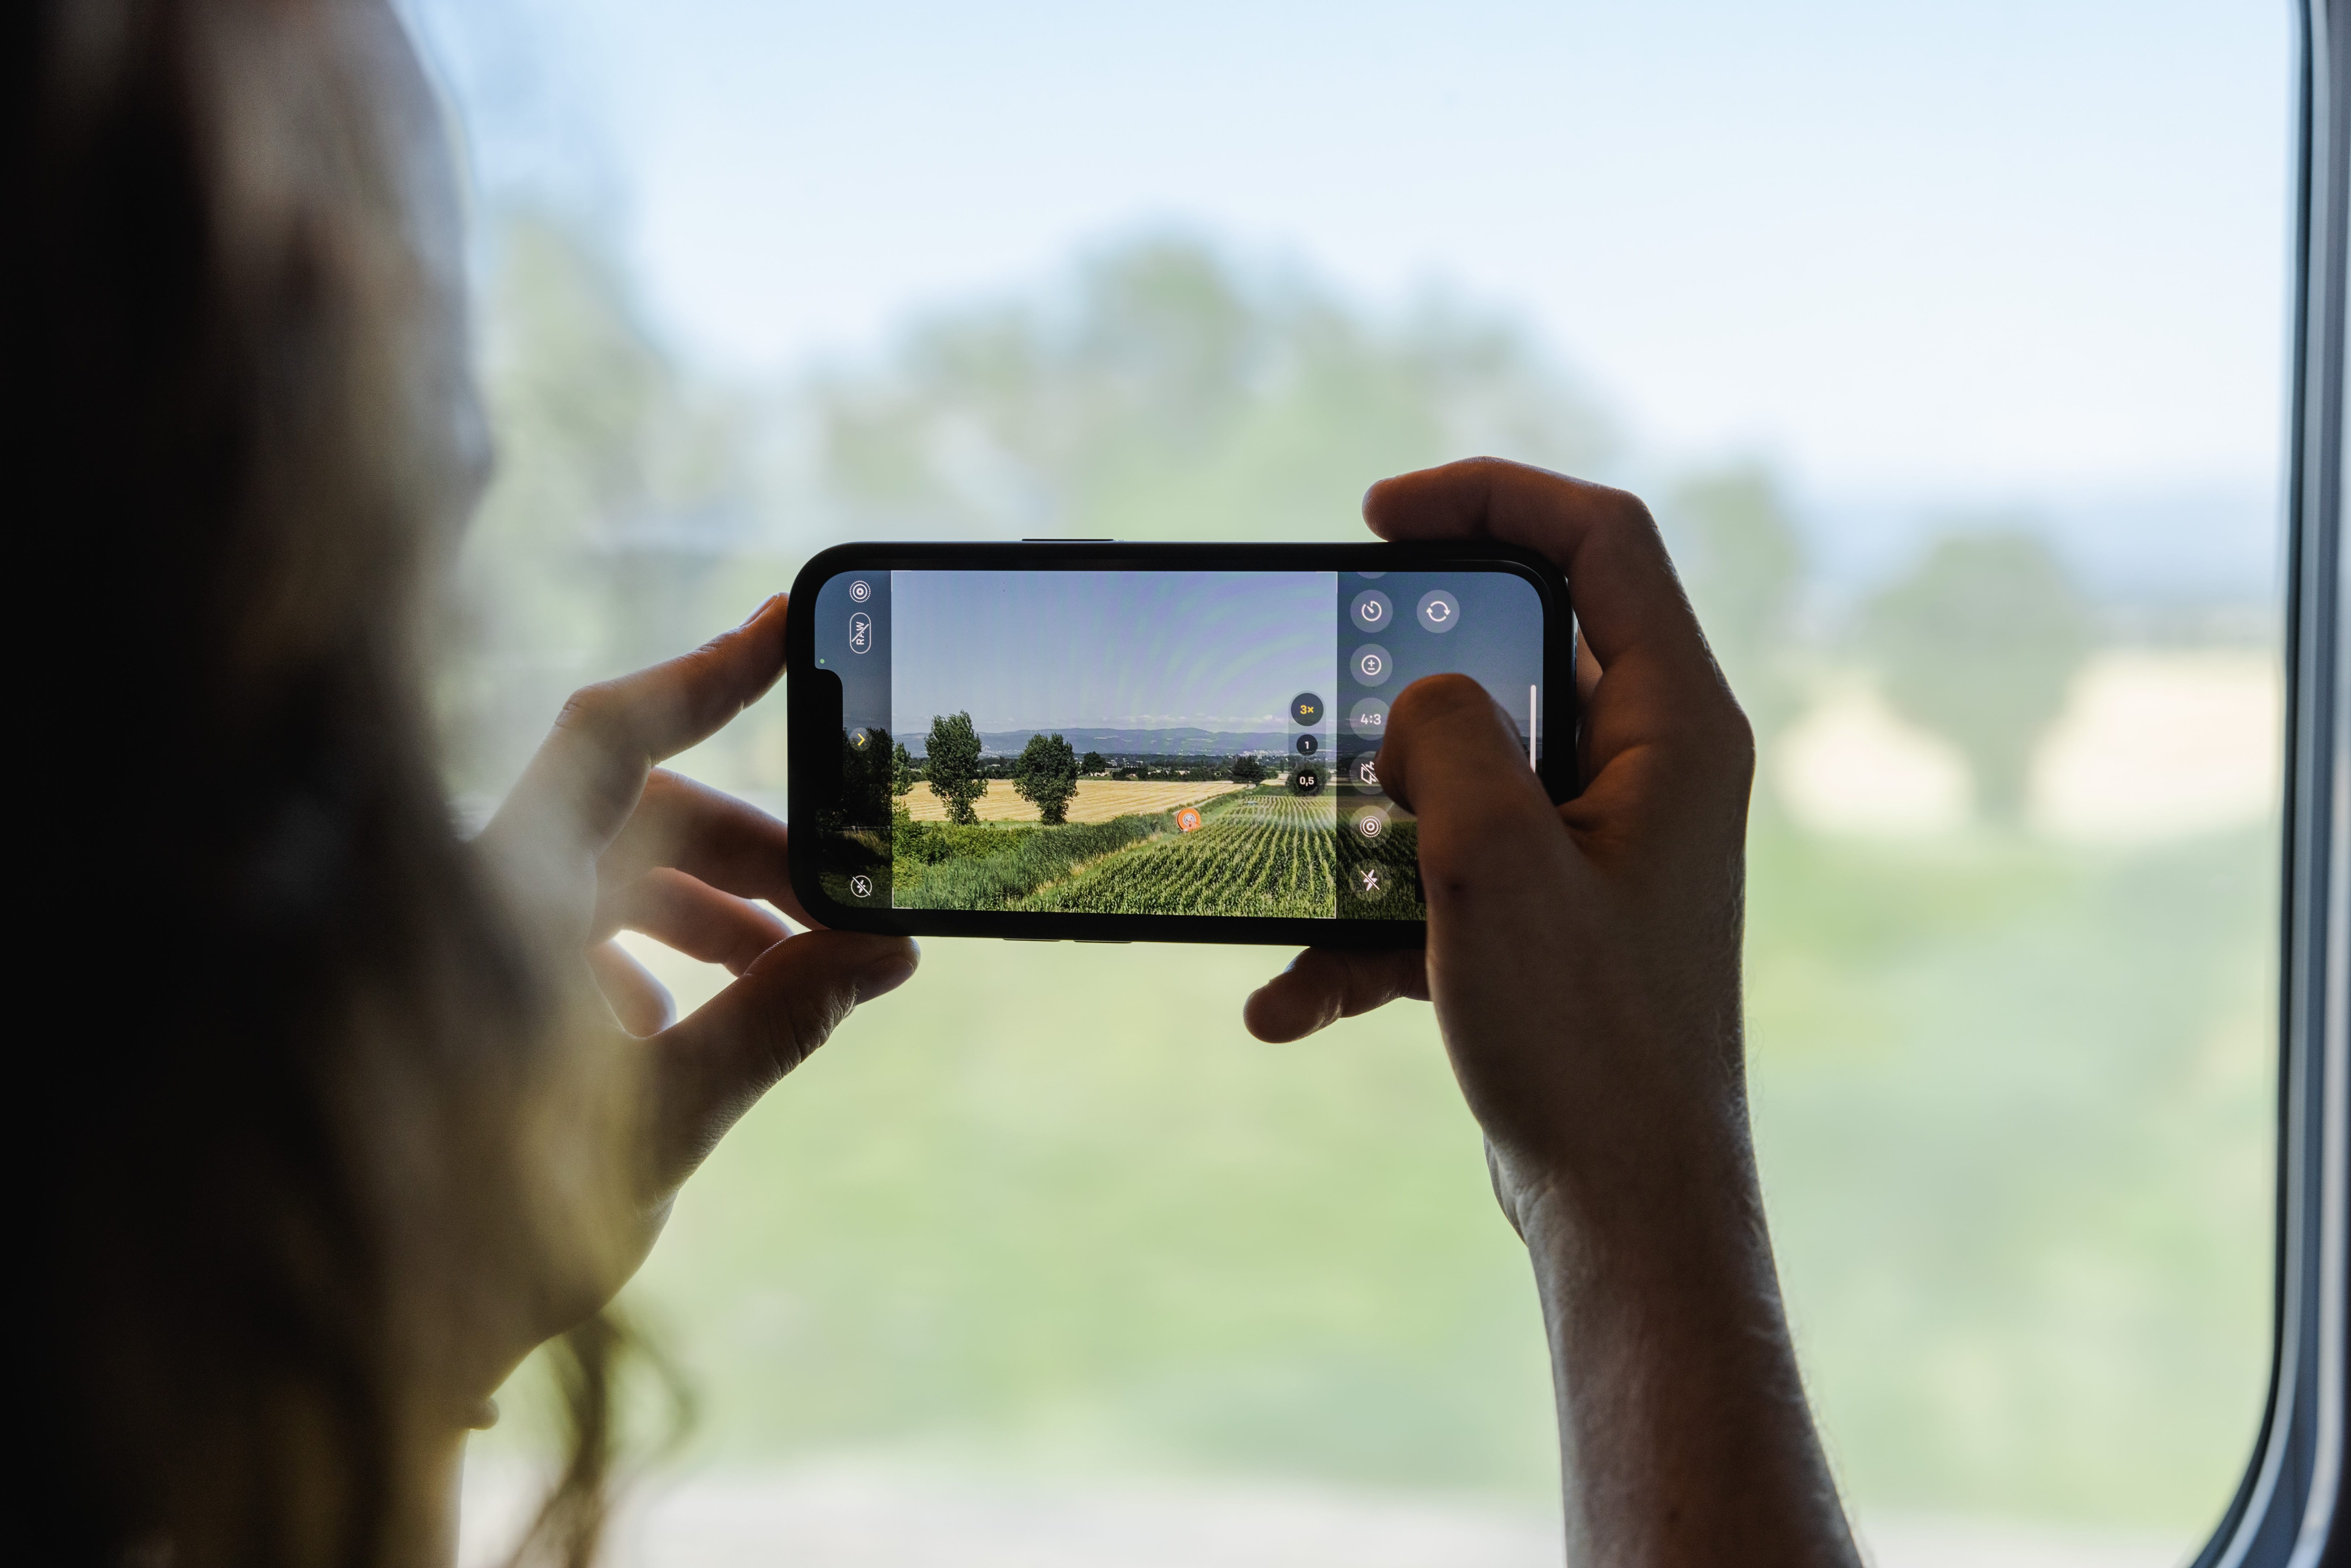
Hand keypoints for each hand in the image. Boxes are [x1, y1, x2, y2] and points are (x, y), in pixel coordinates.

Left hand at [473, 595, 916, 1361]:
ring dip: (705, 911)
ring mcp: (459, 945)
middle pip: (632, 814)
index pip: (613, 734)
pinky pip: (559, 933)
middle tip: (837, 910)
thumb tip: (887, 948)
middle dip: (748, 853)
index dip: (707, 671)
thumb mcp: (663, 1122)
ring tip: (783, 976)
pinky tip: (670, 1030)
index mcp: (505, 899)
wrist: (354, 1336)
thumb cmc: (487, 1228)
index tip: (792, 630)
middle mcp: (471, 898)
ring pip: (603, 875)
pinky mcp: (457, 993)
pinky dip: (638, 956)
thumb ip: (775, 1022)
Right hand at [1247, 459, 1855, 1564]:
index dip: (1490, 495)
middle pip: (1519, 647)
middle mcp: (1650, 768)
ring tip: (1295, 880)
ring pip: (1464, 770)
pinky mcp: (1552, 912)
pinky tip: (1291, 1002)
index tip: (1376, 514)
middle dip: (1405, 669)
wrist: (1623, 1207)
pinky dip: (1369, 926)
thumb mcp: (1495, 863)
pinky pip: (1446, 875)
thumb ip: (1451, 740)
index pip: (1600, 539)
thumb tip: (1419, 701)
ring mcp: (1599, 842)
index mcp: (1676, 727)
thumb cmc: (1586, 1039)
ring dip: (1367, 822)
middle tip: (1325, 678)